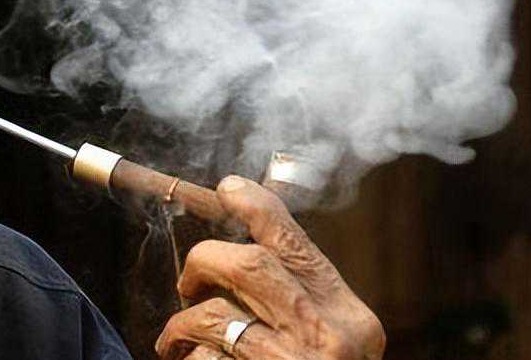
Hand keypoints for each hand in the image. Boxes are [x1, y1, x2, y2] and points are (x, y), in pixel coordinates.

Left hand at [154, 176, 384, 359]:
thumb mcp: (328, 343)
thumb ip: (296, 301)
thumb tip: (238, 249)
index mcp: (352, 320)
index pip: (297, 244)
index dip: (256, 207)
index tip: (227, 187)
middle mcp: (331, 340)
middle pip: (248, 264)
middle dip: (204, 262)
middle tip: (189, 283)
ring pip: (216, 314)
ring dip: (184, 322)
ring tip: (178, 340)